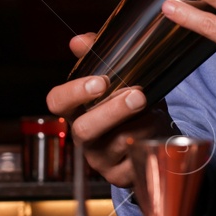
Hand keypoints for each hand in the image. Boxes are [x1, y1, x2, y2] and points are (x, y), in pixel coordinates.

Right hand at [46, 33, 169, 185]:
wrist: (156, 134)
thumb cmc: (132, 103)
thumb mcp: (117, 77)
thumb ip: (98, 56)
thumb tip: (78, 41)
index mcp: (76, 109)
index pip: (57, 102)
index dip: (74, 93)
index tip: (100, 81)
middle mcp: (83, 136)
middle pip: (84, 129)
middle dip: (112, 111)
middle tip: (137, 95)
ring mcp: (100, 159)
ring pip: (116, 144)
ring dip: (140, 124)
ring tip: (156, 110)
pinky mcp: (120, 175)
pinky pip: (135, 161)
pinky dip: (149, 143)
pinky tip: (158, 131)